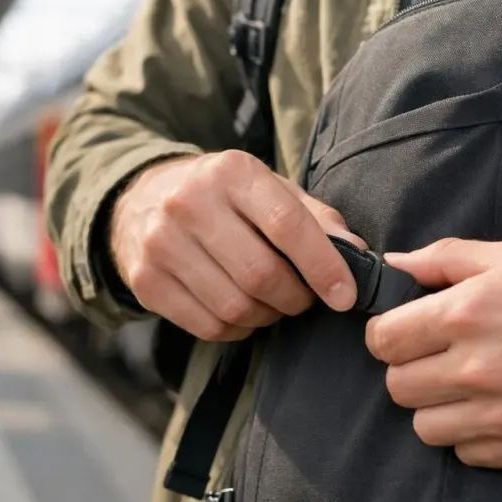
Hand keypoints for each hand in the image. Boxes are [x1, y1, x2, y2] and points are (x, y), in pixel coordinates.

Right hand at [110, 151, 364, 341]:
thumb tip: (358, 256)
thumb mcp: (270, 191)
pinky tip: (241, 313)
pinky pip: (207, 326)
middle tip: (304, 299)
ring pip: (234, 306)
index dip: (323, 266)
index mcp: (231, 171)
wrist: (142, 199)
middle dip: (295, 298)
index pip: (286, 225)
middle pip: (260, 274)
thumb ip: (316, 220)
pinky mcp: (145, 280)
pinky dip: (236, 330)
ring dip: (267, 317)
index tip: (345, 296)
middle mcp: (189, 202)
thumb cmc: (224, 198)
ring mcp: (160, 242)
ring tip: (272, 304)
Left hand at [364, 238, 501, 467]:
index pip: (382, 340)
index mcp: (466, 313)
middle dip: (411, 370)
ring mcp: (500, 414)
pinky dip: (473, 436)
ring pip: (424, 428)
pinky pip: (466, 454)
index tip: (406, 332)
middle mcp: (475, 368)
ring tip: (466, 389)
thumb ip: (446, 258)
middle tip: (439, 358)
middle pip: (397, 387)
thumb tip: (395, 263)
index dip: (389, 334)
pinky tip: (496, 411)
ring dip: (438, 408)